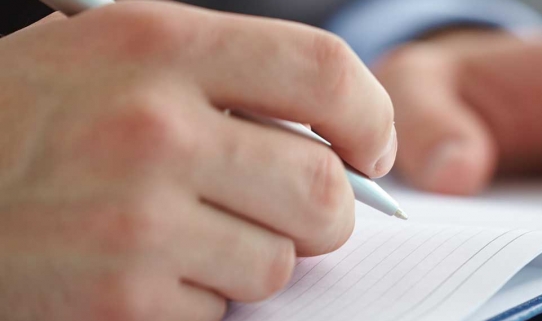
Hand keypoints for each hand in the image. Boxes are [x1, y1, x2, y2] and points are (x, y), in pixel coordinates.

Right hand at [0, 2, 394, 319]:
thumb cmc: (32, 118)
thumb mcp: (118, 59)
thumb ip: (231, 87)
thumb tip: (344, 148)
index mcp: (160, 42)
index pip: (326, 71)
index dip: (370, 118)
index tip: (369, 150)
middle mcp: (153, 125)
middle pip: (323, 188)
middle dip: (323, 213)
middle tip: (292, 212)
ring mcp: (136, 219)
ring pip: (279, 263)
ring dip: (252, 258)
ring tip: (186, 235)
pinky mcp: (120, 298)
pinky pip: (219, 310)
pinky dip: (197, 298)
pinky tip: (140, 267)